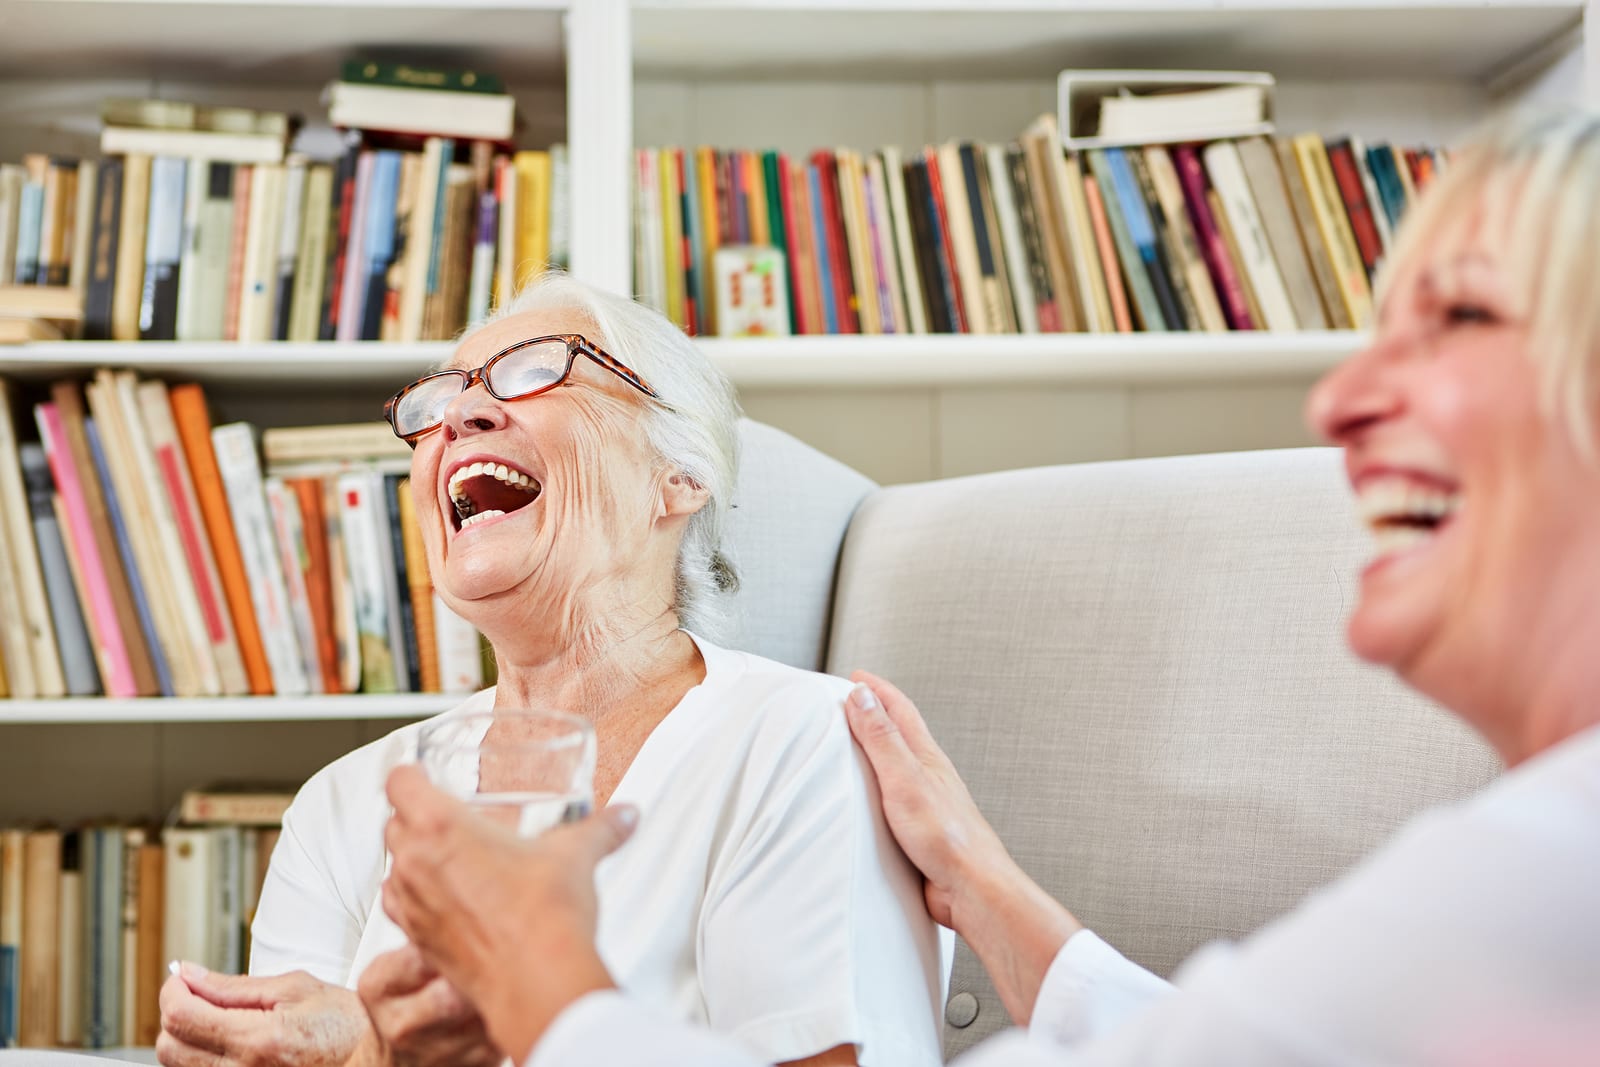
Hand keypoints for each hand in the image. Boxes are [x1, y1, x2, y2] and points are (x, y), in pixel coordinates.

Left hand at [157, 965, 366, 1066]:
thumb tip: (190, 975)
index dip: (173, 990)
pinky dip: (201, 1055)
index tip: (183, 976)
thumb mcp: (294, 988)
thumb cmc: (344, 1024)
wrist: (368, 1058)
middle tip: (200, 993)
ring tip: (217, 1016)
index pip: (181, 1017)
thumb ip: (234, 986)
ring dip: (187, 1036)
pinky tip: (225, 1038)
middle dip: (176, 1013)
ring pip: (179, 1066)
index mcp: (258, 1040)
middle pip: (169, 1047)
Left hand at [382, 764, 636, 1063]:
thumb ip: (601, 828)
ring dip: (412, 860)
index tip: (424, 775)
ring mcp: (413, 906)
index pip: (399, 782)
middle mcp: (416, 864)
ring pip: (393, 869)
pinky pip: (401, 911)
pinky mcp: (419, 942)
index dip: (411, 774)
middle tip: (447, 817)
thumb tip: (625, 816)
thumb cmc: (543, 915)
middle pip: (392, 823)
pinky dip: (417, 901)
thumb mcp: (576, 854)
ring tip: (447, 860)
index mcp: (441, 826)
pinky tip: (447, 902)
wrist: (536, 981)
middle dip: (413, 816)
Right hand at [842, 670, 1015, 926]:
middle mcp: (928, 775)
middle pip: (902, 733)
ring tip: (857, 745)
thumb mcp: (904, 779)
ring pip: (899, 766)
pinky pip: (895, 798)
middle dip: (877, 713)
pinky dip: (878, 787)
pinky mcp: (920, 831)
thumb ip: (882, 738)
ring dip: (879, 749)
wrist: (971, 888)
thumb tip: (862, 695)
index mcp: (925, 757)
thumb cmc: (945, 837)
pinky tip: (870, 800)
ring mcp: (926, 803)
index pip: (899, 710)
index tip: (855, 677)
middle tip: (853, 701)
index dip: (877, 690)